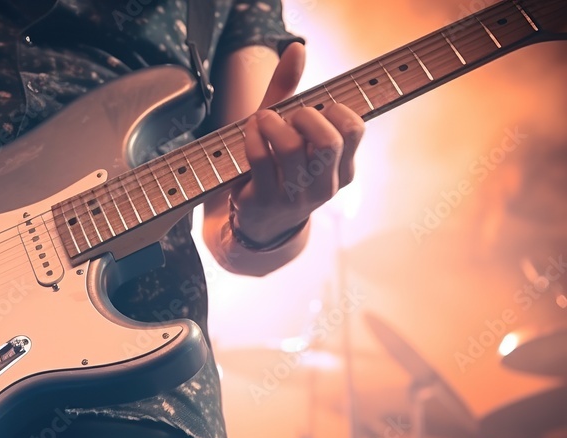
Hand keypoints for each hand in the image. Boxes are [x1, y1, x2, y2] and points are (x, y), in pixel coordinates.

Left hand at [232, 42, 363, 244]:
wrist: (259, 220)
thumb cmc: (278, 167)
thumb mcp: (289, 129)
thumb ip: (292, 89)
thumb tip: (296, 48)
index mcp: (343, 168)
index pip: (355, 129)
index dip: (334, 110)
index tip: (316, 110)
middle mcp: (325, 185)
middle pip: (328, 139)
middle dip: (305, 116)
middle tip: (291, 116)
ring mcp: (296, 196)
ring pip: (291, 147)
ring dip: (272, 123)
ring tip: (263, 120)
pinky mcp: (266, 200)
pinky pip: (260, 159)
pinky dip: (253, 137)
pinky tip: (251, 132)